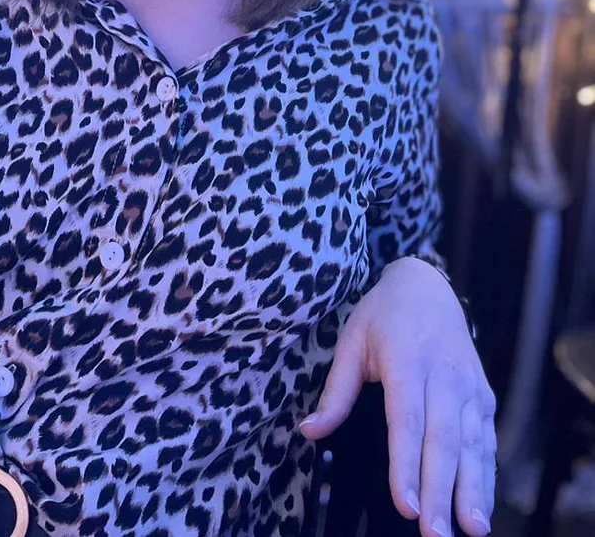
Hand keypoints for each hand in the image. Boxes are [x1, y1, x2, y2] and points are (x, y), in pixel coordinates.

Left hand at [298, 256, 495, 536]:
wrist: (426, 285)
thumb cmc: (383, 315)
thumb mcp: (351, 341)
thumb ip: (336, 391)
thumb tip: (309, 431)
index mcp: (407, 360)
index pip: (407, 420)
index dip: (406, 464)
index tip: (404, 505)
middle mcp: (444, 375)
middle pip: (443, 440)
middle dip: (440, 491)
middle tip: (434, 533)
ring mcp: (469, 386)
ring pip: (472, 445)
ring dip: (472, 490)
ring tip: (470, 530)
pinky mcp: (484, 396)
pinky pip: (487, 441)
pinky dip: (487, 477)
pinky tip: (482, 507)